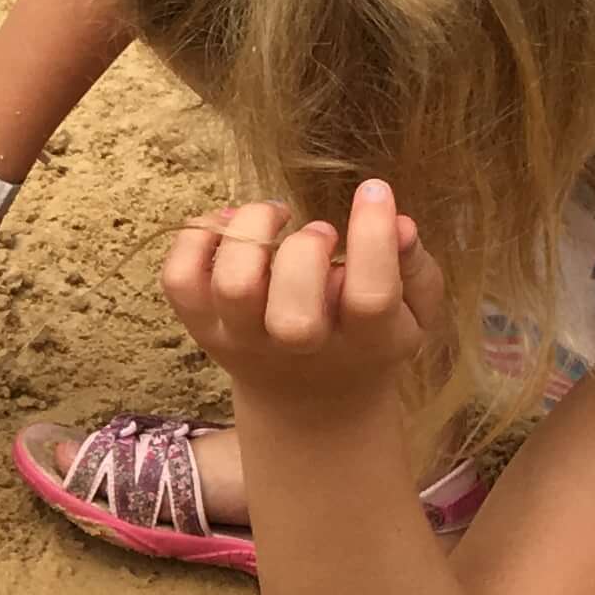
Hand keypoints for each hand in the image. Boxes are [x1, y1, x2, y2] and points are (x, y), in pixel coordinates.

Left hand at [159, 182, 445, 416]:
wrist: (309, 403)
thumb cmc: (366, 340)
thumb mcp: (411, 313)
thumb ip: (415, 270)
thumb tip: (401, 224)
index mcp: (363, 344)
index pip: (369, 297)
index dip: (373, 236)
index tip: (374, 190)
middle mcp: (295, 349)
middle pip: (291, 312)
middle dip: (307, 250)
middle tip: (320, 234)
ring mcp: (241, 340)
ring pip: (232, 286)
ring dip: (253, 231)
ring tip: (276, 217)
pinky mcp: (202, 326)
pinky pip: (179, 279)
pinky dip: (196, 238)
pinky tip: (232, 225)